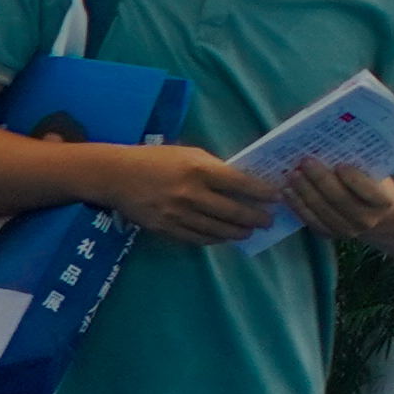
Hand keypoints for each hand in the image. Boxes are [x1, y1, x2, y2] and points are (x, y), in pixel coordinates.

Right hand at [100, 143, 279, 248]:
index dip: (261, 192)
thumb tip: (241, 183)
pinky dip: (213, 239)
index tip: (277, 197)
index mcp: (199, 169)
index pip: (239, 183)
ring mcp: (177, 214)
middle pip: (231, 211)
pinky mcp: (165, 228)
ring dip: (237, 232)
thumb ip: (214, 168)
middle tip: (268, 221)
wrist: (116, 176)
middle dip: (255, 218)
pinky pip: (196, 238)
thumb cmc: (157, 159)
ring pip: (216, 229)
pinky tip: (223, 238)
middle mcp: (190, 193)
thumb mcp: (189, 154)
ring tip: (249, 232)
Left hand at [280, 157, 393, 246]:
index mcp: (384, 202)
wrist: (374, 211)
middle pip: (340, 199)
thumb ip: (363, 163)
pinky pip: (310, 220)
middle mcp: (367, 220)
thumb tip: (335, 144)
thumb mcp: (376, 172)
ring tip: (292, 174)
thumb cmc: (373, 182)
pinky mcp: (329, 235)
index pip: (369, 191)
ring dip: (304, 191)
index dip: (354, 179)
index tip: (340, 164)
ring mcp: (347, 231)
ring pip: (322, 210)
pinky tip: (287, 191)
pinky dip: (297, 205)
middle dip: (321, 180)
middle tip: (306, 161)